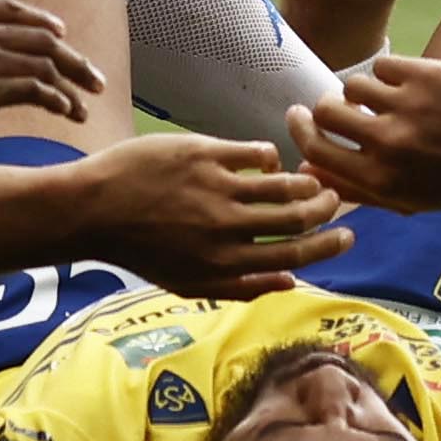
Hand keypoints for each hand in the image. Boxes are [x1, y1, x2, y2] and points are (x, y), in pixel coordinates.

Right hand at [0, 0, 102, 130]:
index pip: (8, 10)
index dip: (38, 20)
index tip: (59, 29)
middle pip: (40, 37)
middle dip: (71, 55)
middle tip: (92, 74)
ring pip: (47, 62)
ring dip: (74, 80)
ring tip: (92, 99)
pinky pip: (36, 90)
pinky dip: (59, 100)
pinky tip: (70, 112)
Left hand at [67, 130, 351, 299]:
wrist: (93, 209)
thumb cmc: (141, 250)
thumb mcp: (190, 283)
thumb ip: (242, 287)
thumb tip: (291, 283)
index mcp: (226, 263)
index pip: (294, 254)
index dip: (328, 245)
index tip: (348, 235)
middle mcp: (227, 227)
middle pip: (297, 217)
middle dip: (326, 208)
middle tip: (336, 200)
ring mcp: (216, 188)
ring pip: (283, 183)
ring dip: (306, 181)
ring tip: (314, 178)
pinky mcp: (204, 154)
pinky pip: (255, 153)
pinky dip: (269, 157)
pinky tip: (270, 159)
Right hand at [290, 53, 440, 216]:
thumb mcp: (408, 199)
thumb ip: (356, 187)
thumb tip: (307, 167)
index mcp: (380, 179)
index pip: (314, 148)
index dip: (300, 130)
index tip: (299, 116)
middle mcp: (388, 144)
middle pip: (324, 110)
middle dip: (326, 106)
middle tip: (339, 104)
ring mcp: (407, 107)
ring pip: (353, 85)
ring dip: (364, 91)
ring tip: (387, 99)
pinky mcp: (425, 76)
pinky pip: (382, 66)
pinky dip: (391, 75)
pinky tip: (413, 87)